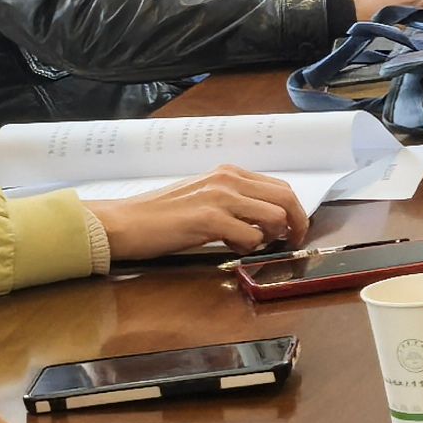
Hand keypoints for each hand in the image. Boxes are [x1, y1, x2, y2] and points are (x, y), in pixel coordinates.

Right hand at [91, 167, 310, 263]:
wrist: (125, 222)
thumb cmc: (161, 215)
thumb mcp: (203, 197)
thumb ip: (234, 203)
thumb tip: (266, 221)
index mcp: (228, 173)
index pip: (280, 188)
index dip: (294, 211)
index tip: (292, 230)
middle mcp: (228, 180)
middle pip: (286, 199)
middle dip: (297, 224)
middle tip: (291, 243)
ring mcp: (220, 197)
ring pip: (275, 217)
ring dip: (271, 237)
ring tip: (250, 246)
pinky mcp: (209, 219)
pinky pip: (251, 237)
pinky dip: (248, 249)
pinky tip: (231, 249)